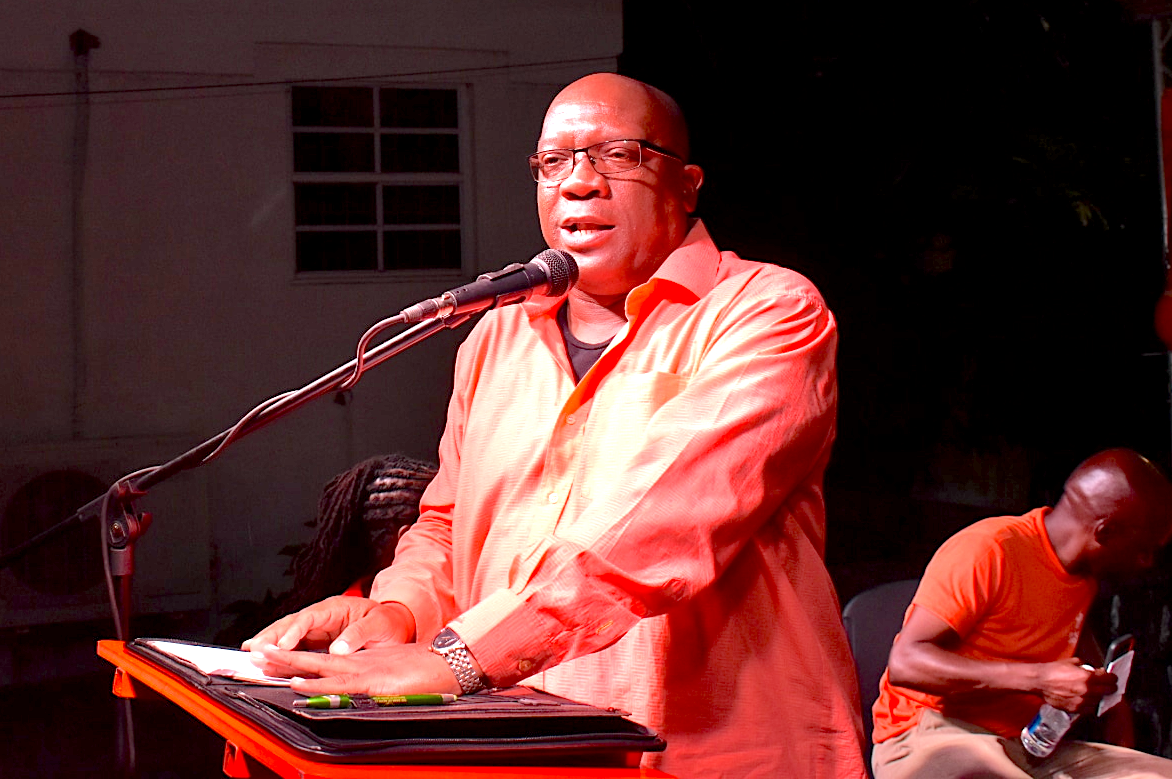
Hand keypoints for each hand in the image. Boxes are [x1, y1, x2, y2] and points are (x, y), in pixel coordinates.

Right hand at [241, 596, 414, 653]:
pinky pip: (294, 646)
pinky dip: (279, 652)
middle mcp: (322, 616)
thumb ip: (358, 634)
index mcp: (335, 608)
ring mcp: (317, 628)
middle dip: (271, 636)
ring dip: (269, 643)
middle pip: (291, 623)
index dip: (294, 631)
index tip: (283, 645)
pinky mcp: (316, 640)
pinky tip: (265, 659)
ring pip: (287, 633)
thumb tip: (338, 649)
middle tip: (254, 650)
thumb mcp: (378, 624)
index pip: (309, 617)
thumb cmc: (386, 622)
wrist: (393, 625)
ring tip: (251, 653)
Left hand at [252, 643, 460, 695]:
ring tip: (264, 659)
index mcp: (359, 662)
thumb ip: (372, 681)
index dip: (294, 658)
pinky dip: (314, 683)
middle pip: (312, 657)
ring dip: (289, 664)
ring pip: (317, 666)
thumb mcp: (393, 676)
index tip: (271, 656)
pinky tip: (297, 683)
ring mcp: (362, 671)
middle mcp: (356, 663)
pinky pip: (336, 683)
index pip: (320, 659)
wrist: (450, 663)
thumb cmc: (427, 671)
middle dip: (282, 655)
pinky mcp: (370, 682)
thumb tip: (356, 690)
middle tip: (255, 651)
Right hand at [1037, 657, 1117, 713]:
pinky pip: (1089, 708)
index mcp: (1087, 677)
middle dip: (1109, 687)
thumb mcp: (1071, 663)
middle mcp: (1087, 690)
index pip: (1109, 679)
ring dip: (1098, 696)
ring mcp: (1082, 701)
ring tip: (1093, 691)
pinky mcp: (1076, 708)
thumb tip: (1093, 671)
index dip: (1112, 677)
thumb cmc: (1053, 671)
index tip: (1112, 678)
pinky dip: (1089, 704)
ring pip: (1099, 700)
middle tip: (1108, 685)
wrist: (1040, 681)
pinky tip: (1085, 698)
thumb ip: (1085, 667)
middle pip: (1108, 691)